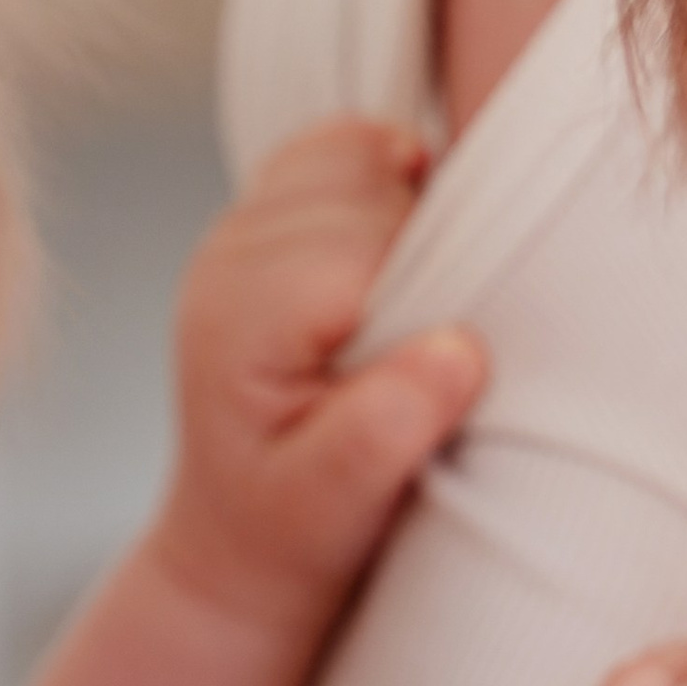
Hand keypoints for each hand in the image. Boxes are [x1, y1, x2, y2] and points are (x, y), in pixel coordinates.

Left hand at [153, 121, 484, 643]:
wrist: (243, 537)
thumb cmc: (293, 530)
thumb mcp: (333, 510)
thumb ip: (383, 434)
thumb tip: (458, 350)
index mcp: (239, 321)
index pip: (365, 248)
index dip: (436, 285)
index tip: (457, 351)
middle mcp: (228, 260)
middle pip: (367, 193)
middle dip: (428, 249)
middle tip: (436, 337)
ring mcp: (241, 231)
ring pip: (358, 155)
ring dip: (411, 208)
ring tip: (420, 298)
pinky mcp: (268, 220)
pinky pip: (342, 148)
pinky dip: (389, 174)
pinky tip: (405, 242)